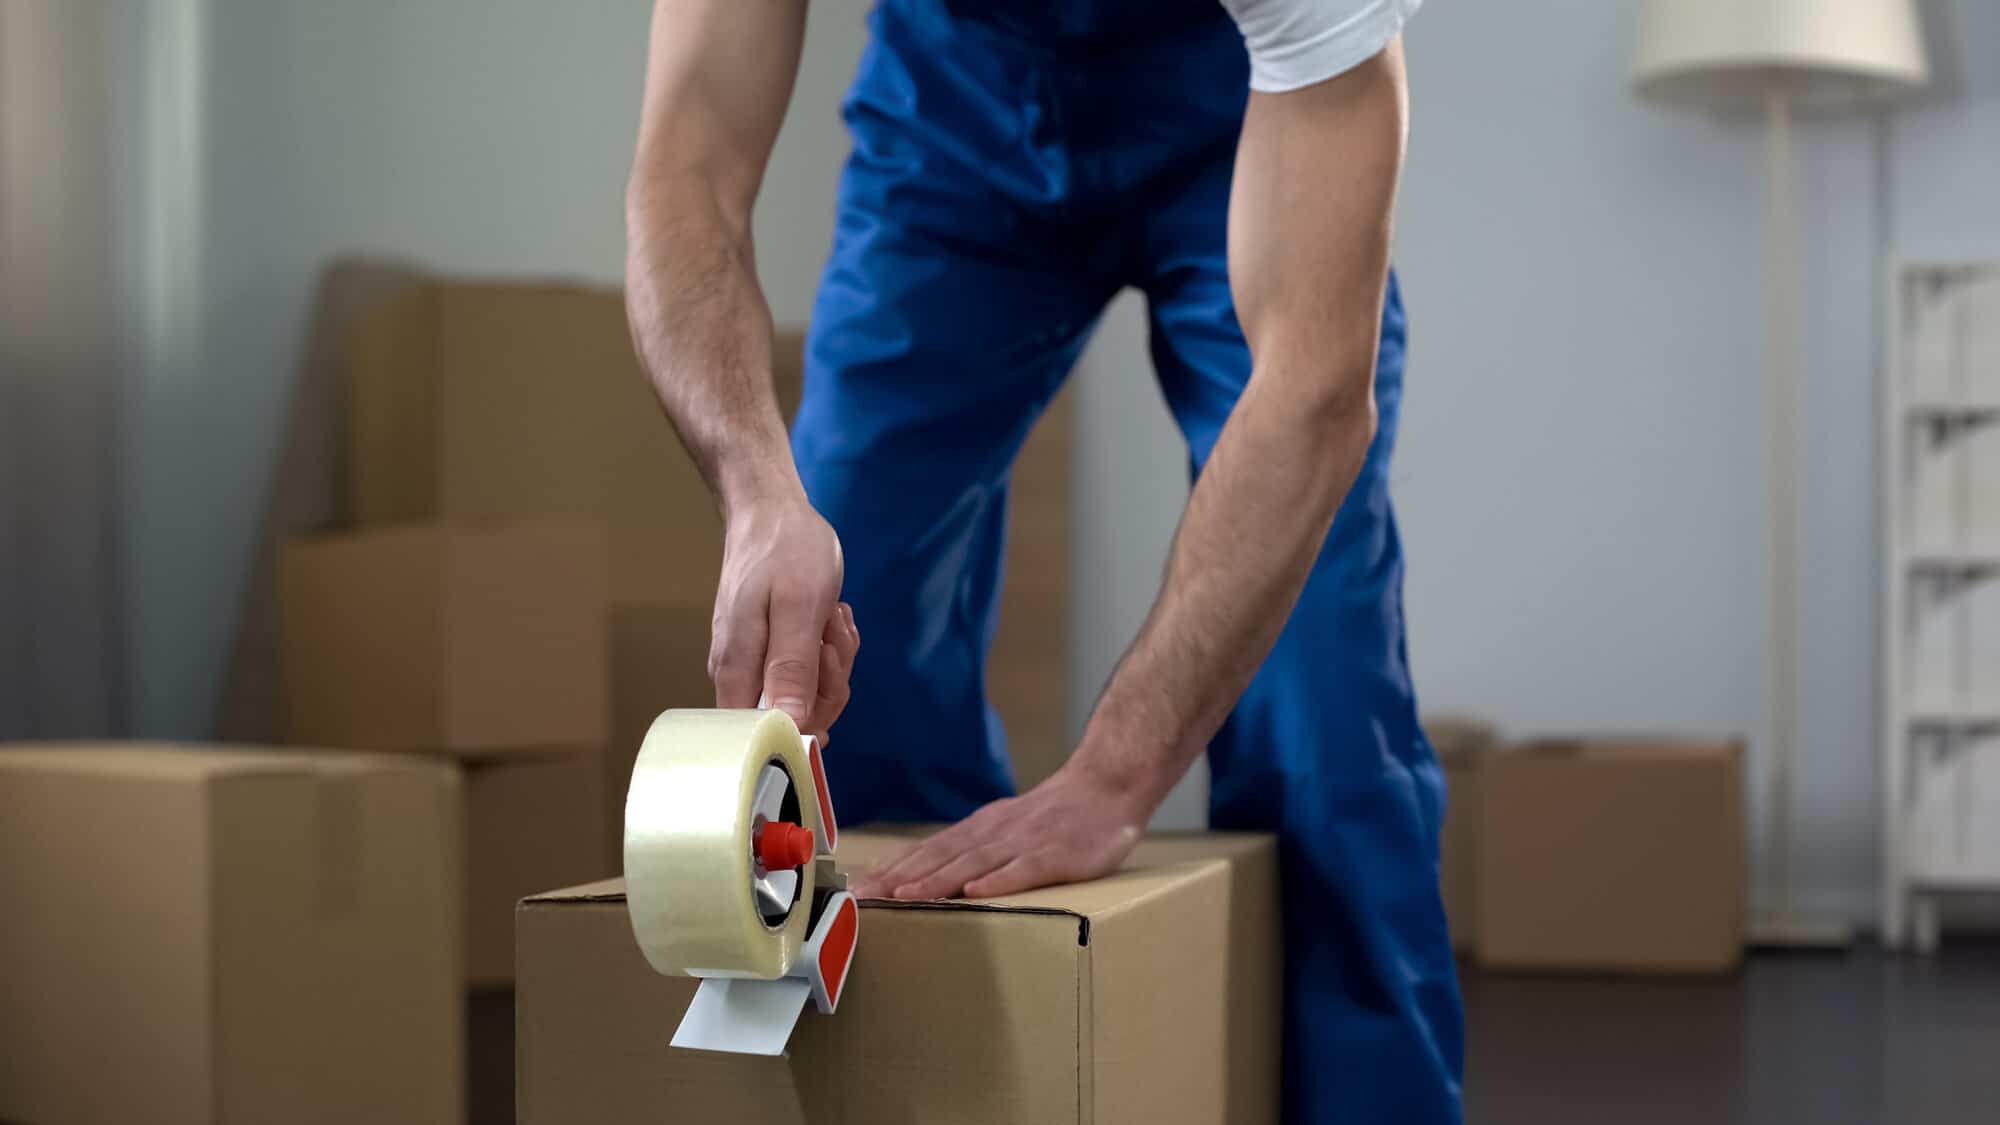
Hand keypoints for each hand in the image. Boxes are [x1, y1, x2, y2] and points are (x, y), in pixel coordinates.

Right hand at [710, 498, 857, 741]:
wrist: (770, 509)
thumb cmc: (785, 549)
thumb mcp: (800, 607)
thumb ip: (793, 668)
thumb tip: (790, 726)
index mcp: (738, 673)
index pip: (769, 736)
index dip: (810, 720)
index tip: (827, 671)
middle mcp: (738, 677)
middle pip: (794, 718)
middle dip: (829, 682)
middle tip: (833, 634)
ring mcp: (753, 664)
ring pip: (807, 695)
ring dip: (833, 660)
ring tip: (832, 617)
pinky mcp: (769, 651)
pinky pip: (806, 671)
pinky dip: (827, 648)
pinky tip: (830, 618)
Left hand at [851, 758, 1155, 899]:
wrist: (1105, 785)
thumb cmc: (1054, 816)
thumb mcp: (1005, 827)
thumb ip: (971, 848)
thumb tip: (925, 871)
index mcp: (978, 830)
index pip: (926, 851)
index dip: (891, 870)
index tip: (858, 890)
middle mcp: (993, 834)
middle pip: (938, 857)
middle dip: (898, 879)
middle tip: (863, 899)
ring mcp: (1024, 842)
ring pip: (972, 863)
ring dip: (936, 880)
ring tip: (904, 897)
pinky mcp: (1056, 854)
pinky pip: (1024, 869)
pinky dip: (999, 880)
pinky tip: (976, 894)